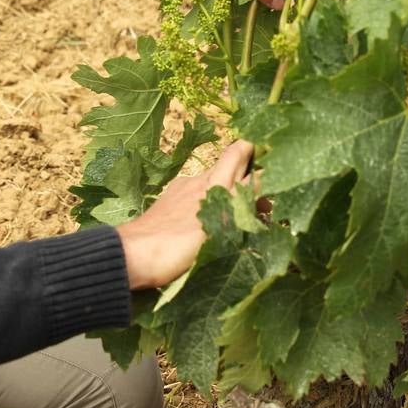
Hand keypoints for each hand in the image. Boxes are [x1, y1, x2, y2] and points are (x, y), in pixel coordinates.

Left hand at [117, 139, 253, 289]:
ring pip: (214, 188)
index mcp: (212, 182)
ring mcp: (180, 193)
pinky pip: (198, 201)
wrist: (132, 257)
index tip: (275, 162)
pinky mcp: (168, 207)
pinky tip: (216, 229)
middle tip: (266, 206)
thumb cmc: (177, 243)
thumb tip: (262, 177)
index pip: (239, 152)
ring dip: (232, 199)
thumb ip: (240, 199)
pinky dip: (212, 209)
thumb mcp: (218, 222)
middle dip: (249, 182)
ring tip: (245, 224)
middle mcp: (197, 182)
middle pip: (229, 170)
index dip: (257, 150)